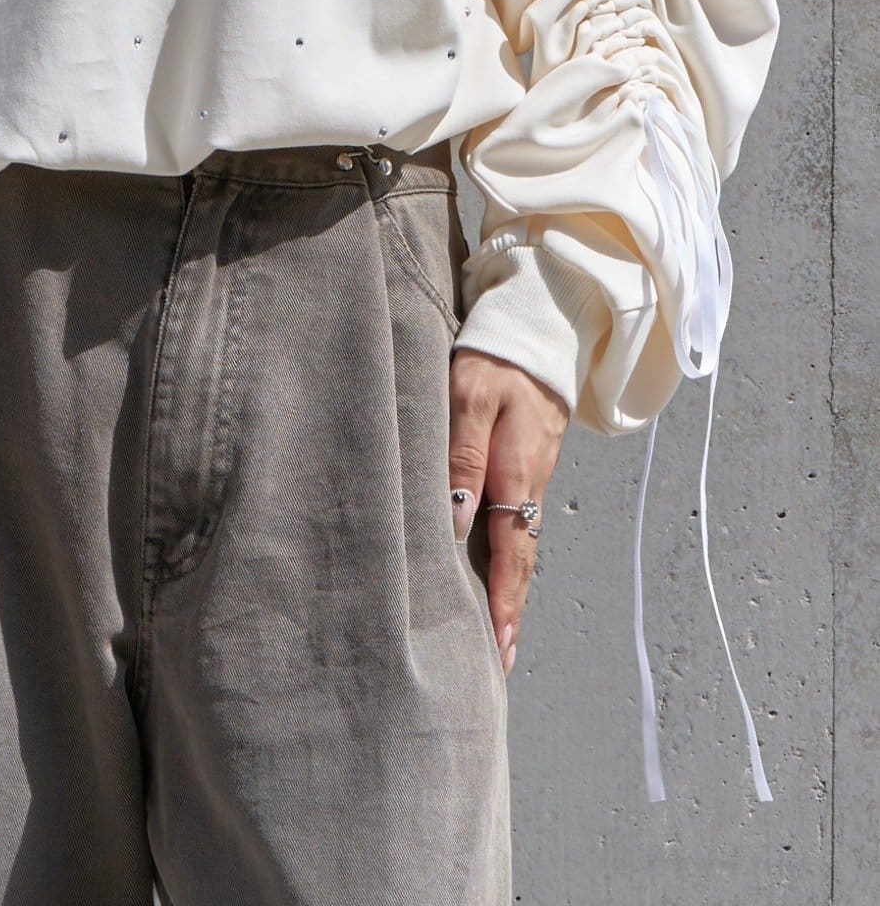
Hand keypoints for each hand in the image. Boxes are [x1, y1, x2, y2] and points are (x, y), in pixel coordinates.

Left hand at [447, 349, 569, 675]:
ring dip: (509, 590)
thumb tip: (455, 519)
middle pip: (520, 562)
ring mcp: (529, 476)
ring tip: (495, 636)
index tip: (498, 652)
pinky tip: (493, 573)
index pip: (511, 554)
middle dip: (510, 614)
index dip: (505, 605)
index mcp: (515, 473)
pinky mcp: (523, 464)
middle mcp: (528, 484)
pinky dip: (508, 557)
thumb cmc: (495, 359)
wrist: (537, 326)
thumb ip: (461, 453)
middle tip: (497, 665)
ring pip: (518, 544)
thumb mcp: (470, 396)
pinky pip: (515, 521)